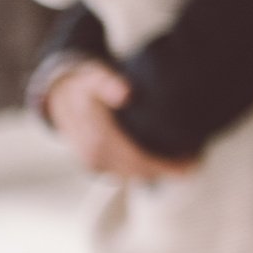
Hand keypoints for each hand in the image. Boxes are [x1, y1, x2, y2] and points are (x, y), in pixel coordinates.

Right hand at [43, 61, 197, 181]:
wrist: (58, 95)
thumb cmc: (83, 85)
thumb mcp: (94, 76)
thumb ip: (108, 83)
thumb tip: (125, 94)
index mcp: (98, 140)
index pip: (139, 161)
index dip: (166, 165)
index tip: (193, 159)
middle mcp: (95, 157)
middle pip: (140, 172)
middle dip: (167, 170)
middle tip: (195, 162)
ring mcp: (94, 164)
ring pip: (133, 175)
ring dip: (157, 171)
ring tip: (183, 161)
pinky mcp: (95, 165)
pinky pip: (124, 173)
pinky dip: (143, 169)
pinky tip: (160, 160)